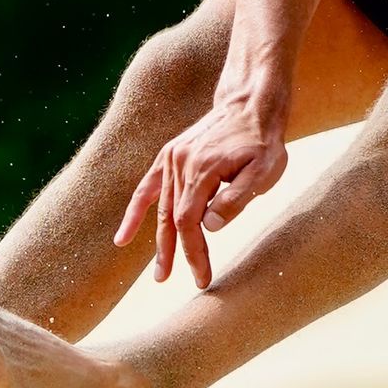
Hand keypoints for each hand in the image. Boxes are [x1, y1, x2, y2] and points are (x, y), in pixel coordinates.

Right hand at [115, 95, 290, 289]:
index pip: (190, 222)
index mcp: (202, 171)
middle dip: (174, 254)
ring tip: (160, 273)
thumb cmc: (262, 142)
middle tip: (172, 283)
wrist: (250, 103)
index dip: (194, 252)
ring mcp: (172, 159)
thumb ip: (237, 198)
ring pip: (162, 208)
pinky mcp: (169, 156)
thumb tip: (209, 226)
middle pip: (173, 219)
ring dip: (159, 241)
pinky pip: (146, 188)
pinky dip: (135, 213)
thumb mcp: (264, 170)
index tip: (201, 277)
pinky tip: (123, 238)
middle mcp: (180, 165)